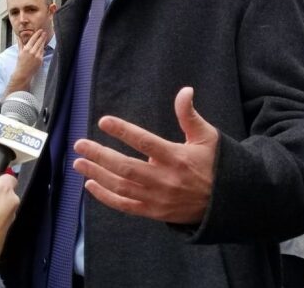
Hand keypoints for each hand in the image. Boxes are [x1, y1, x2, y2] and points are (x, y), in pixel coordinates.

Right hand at [5, 29, 46, 94]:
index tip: (40, 30)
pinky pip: (42, 52)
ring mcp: (37, 56)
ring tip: (45, 37)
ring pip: (42, 46)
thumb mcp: (19, 52)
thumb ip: (20, 44)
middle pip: (39, 42)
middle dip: (42, 36)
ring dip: (43, 41)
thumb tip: (18, 37)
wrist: (23, 73)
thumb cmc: (20, 63)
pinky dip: (43, 49)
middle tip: (45, 32)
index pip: (33, 39)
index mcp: (26, 49)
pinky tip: (44, 46)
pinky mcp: (40, 60)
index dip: (37, 34)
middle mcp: (32, 52)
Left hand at [73, 87, 218, 224]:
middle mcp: (164, 179)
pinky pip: (125, 206)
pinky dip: (106, 197)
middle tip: (79, 145)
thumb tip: (185, 90)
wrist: (226, 204)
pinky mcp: (154, 212)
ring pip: (121, 187)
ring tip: (78, 163)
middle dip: (100, 155)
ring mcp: (158, 198)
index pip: (145, 142)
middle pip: (125, 167)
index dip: (123, 131)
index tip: (103, 121)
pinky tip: (91, 185)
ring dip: (97, 174)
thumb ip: (190, 115)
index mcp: (176, 157)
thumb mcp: (207, 137)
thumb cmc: (215, 165)